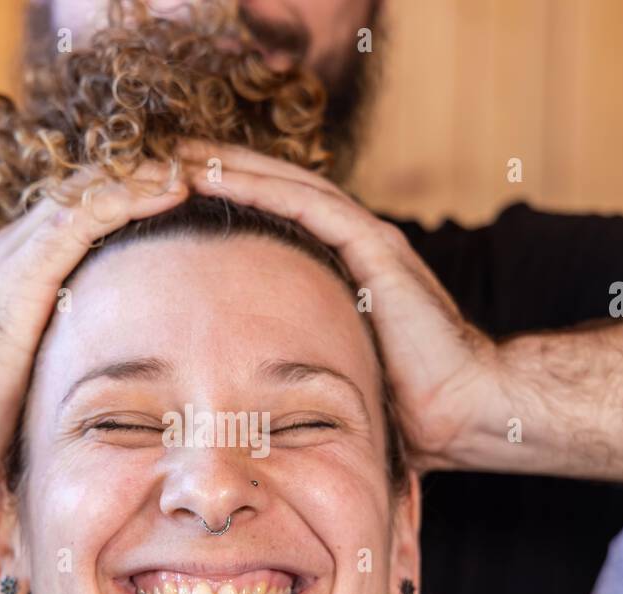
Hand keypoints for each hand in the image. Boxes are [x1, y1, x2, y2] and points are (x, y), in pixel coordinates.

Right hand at [0, 167, 189, 488]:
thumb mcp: (43, 364)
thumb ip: (77, 344)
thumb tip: (136, 359)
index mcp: (26, 265)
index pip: (90, 207)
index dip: (141, 190)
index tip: (194, 188)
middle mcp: (18, 248)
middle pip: (93, 185)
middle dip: (150, 171)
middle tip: (212, 164)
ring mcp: (16, 256)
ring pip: (89, 189)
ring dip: (147, 173)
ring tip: (200, 164)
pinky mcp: (19, 278)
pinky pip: (77, 219)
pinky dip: (126, 197)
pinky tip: (167, 190)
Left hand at [177, 141, 499, 472]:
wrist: (463, 410)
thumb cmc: (403, 406)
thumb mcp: (335, 370)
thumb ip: (299, 359)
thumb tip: (239, 387)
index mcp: (344, 267)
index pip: (277, 217)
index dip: (228, 197)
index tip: (171, 192)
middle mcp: (355, 243)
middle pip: (276, 190)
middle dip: (220, 168)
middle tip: (159, 155)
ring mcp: (368, 240)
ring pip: (287, 186)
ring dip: (231, 166)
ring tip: (177, 154)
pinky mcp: (376, 250)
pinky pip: (309, 207)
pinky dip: (261, 187)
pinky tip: (217, 177)